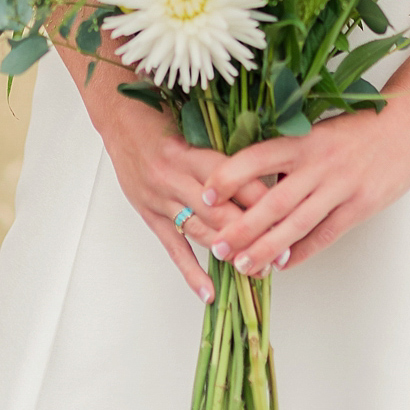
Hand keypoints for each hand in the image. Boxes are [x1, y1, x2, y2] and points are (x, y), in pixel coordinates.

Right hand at [92, 85, 274, 302]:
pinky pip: (173, 248)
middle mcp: (176, 179)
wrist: (119, 118)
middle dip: (253, 235)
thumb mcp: (194, 125)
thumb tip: (264, 169)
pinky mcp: (149, 215)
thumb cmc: (161, 117)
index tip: (289, 215)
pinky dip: (191, 273)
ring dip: (230, 254)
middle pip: (221, 213)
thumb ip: (222, 150)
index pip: (235, 182)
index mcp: (192, 153)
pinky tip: (208, 292)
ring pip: (201, 232)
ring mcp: (161, 200)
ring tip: (257, 271)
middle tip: (281, 254)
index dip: (263, 200)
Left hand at [198, 98, 409, 275]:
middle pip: (273, 201)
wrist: (408, 124)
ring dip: (267, 248)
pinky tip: (284, 265)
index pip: (258, 157)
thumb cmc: (360, 127)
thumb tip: (257, 182)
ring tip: (244, 265)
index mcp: (304, 140)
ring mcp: (340, 186)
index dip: (229, 176)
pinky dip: (303, 252)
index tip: (204, 193)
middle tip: (218, 247)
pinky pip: (326, 234)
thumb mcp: (321, 131)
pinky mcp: (361, 205)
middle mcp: (319, 163)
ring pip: (297, 224)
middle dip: (242, 227)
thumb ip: (292, 155)